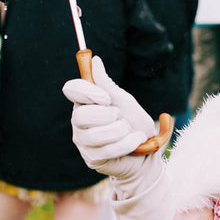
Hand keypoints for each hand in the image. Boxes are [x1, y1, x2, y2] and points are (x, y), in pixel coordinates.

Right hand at [63, 56, 156, 180]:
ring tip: (129, 130)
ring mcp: (83, 141)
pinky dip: (127, 143)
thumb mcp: (124, 101)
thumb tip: (95, 61)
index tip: (106, 98)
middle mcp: (79, 121)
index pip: (71, 89)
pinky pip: (107, 150)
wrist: (147, 149)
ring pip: (94, 135)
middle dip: (107, 116)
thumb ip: (108, 85)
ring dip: (120, 131)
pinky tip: (136, 141)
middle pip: (80, 115)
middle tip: (120, 118)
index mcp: (85, 102)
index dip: (86, 91)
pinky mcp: (92, 158)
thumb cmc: (134, 123)